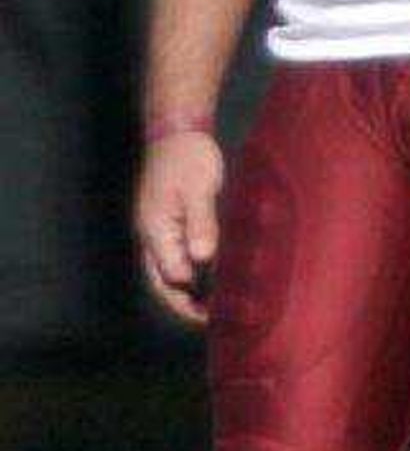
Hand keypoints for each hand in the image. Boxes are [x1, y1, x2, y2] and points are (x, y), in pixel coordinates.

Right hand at [135, 128, 223, 324]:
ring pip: (167, 271)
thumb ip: (201, 223)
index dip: (191, 299)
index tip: (216, 313)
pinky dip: (190, 271)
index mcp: (155, 229)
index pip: (170, 277)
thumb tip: (202, 258)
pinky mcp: (169, 222)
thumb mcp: (198, 189)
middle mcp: (152, 234)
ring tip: (214, 306)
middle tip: (212, 320)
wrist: (179, 130)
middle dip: (183, 304)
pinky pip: (176, 255)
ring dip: (186, 290)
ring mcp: (158, 229)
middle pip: (162, 281)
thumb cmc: (188, 157)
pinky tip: (210, 276)